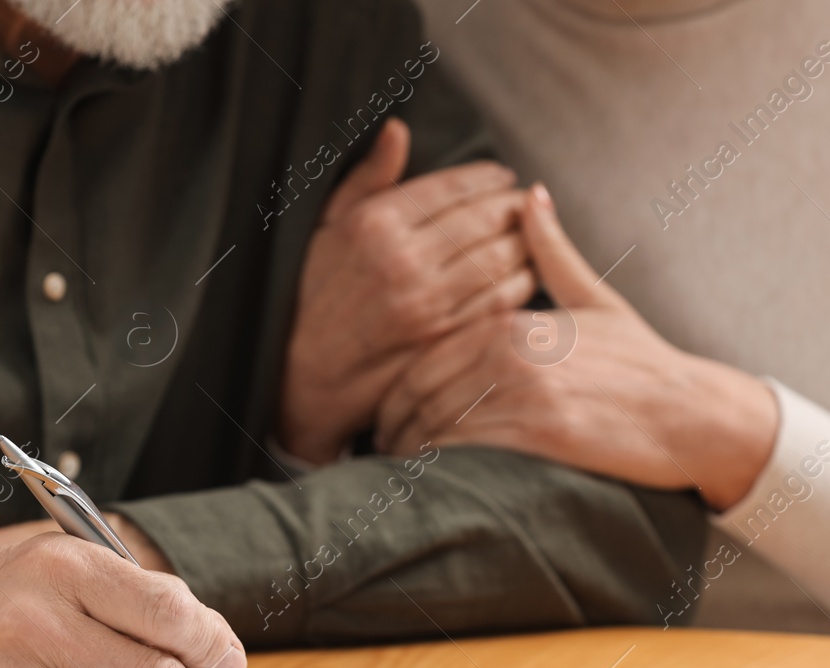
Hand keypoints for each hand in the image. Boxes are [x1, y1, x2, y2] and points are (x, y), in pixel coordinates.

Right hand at [279, 118, 537, 464]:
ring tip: (530, 237)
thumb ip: (368, 178)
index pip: (455, 187)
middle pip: (487, 220)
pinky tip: (521, 278)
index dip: (489, 178)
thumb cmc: (309, 297)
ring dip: (525, 244)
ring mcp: (427, 305)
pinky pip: (499, 304)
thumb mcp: (325, 228)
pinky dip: (520, 286)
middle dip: (515, 207)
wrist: (299, 377)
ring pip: (502, 261)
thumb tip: (398, 129)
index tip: (503, 177)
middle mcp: (404, 261)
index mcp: (376, 223)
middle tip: (527, 204)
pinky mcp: (443, 342)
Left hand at [376, 185, 778, 510]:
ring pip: (436, 427)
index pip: (426, 359)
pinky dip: (439, 469)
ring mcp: (523, 396)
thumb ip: (551, 252)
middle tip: (381, 447)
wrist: (690, 414)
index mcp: (512, 322)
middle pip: (420, 395)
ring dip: (410, 452)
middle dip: (394, 425)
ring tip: (400, 468)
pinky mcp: (537, 437)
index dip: (396, 393)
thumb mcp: (596, 297)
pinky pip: (465, 454)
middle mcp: (510, 354)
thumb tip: (529, 196)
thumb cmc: (642, 361)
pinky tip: (433, 481)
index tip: (386, 415)